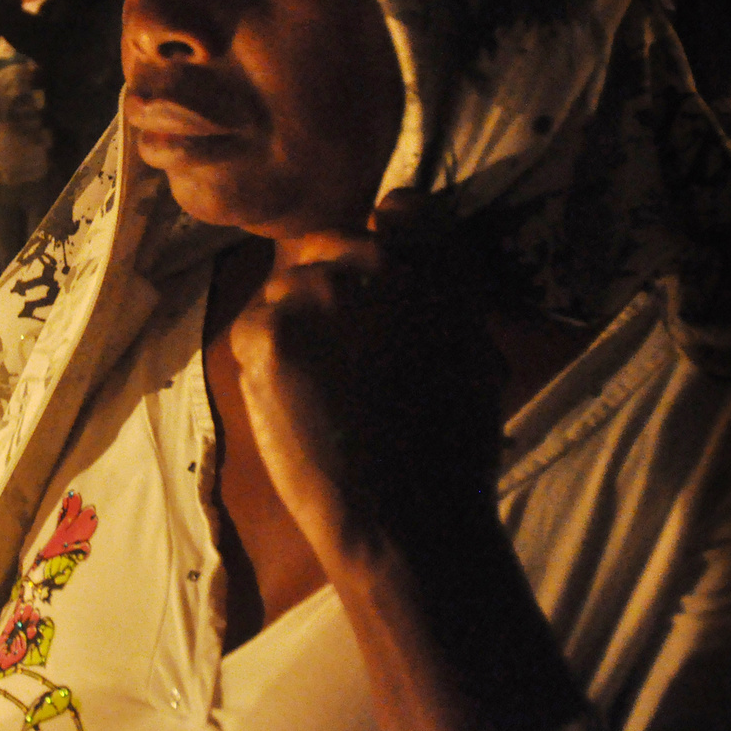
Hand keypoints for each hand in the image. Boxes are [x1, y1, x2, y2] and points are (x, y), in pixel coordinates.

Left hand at [227, 195, 584, 730]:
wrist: (406, 519)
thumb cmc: (449, 453)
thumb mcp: (475, 353)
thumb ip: (443, 288)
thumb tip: (400, 227)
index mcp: (434, 268)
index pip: (400, 211)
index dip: (385, 237)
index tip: (376, 275)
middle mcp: (374, 264)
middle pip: (329, 246)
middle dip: (329, 289)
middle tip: (343, 355)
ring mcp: (316, 294)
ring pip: (286, 289)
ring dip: (294, 325)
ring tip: (324, 388)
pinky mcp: (268, 332)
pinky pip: (255, 327)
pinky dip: (265, 360)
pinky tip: (297, 402)